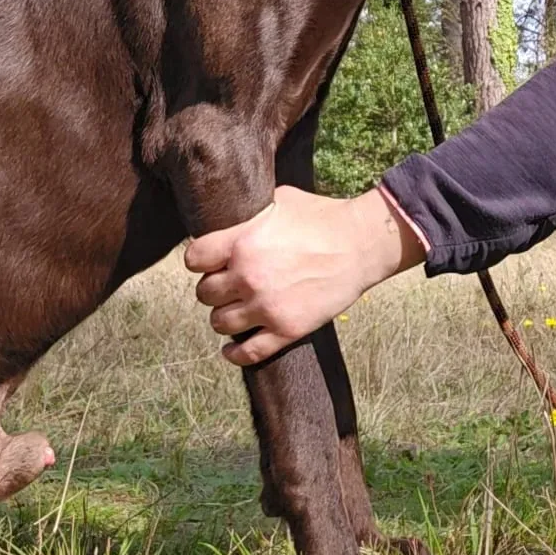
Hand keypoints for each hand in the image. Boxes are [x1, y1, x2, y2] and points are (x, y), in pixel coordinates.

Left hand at [184, 185, 425, 364]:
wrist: (361, 244)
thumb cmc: (323, 217)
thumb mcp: (281, 201)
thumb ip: (250, 214)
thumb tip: (233, 217)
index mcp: (242, 241)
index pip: (194, 259)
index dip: (200, 260)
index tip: (210, 262)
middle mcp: (248, 276)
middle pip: (204, 293)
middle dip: (215, 289)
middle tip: (228, 286)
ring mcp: (267, 306)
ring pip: (219, 323)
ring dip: (224, 317)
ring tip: (235, 310)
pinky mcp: (286, 329)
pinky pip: (247, 352)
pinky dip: (234, 353)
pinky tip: (231, 348)